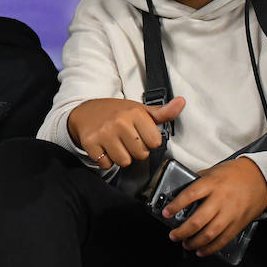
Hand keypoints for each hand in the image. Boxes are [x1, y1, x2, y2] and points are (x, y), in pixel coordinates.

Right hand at [66, 96, 184, 168]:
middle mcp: (120, 122)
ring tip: (115, 145)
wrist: (84, 112)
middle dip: (135, 151)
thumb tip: (182, 102)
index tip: (140, 135)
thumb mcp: (139, 110)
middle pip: (141, 154)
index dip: (148, 142)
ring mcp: (104, 133)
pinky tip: (104, 149)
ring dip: (120, 157)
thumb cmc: (115, 112)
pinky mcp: (91, 143)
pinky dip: (106, 160)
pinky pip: (106, 164)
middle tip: (126, 140)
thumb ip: (162, 112)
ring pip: (124, 162)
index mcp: (135, 113)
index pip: (155, 142)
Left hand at [165, 157, 266, 256]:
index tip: (166, 212)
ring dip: (194, 242)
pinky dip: (210, 248)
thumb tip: (180, 190)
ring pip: (210, 234)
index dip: (176, 206)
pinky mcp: (238, 224)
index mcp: (212, 184)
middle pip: (198, 220)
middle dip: (182, 231)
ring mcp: (230, 213)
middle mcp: (221, 200)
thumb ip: (198, 181)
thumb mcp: (213, 171)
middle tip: (173, 235)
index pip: (190, 195)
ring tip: (185, 244)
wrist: (261, 179)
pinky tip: (201, 251)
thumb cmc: (234, 174)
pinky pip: (223, 240)